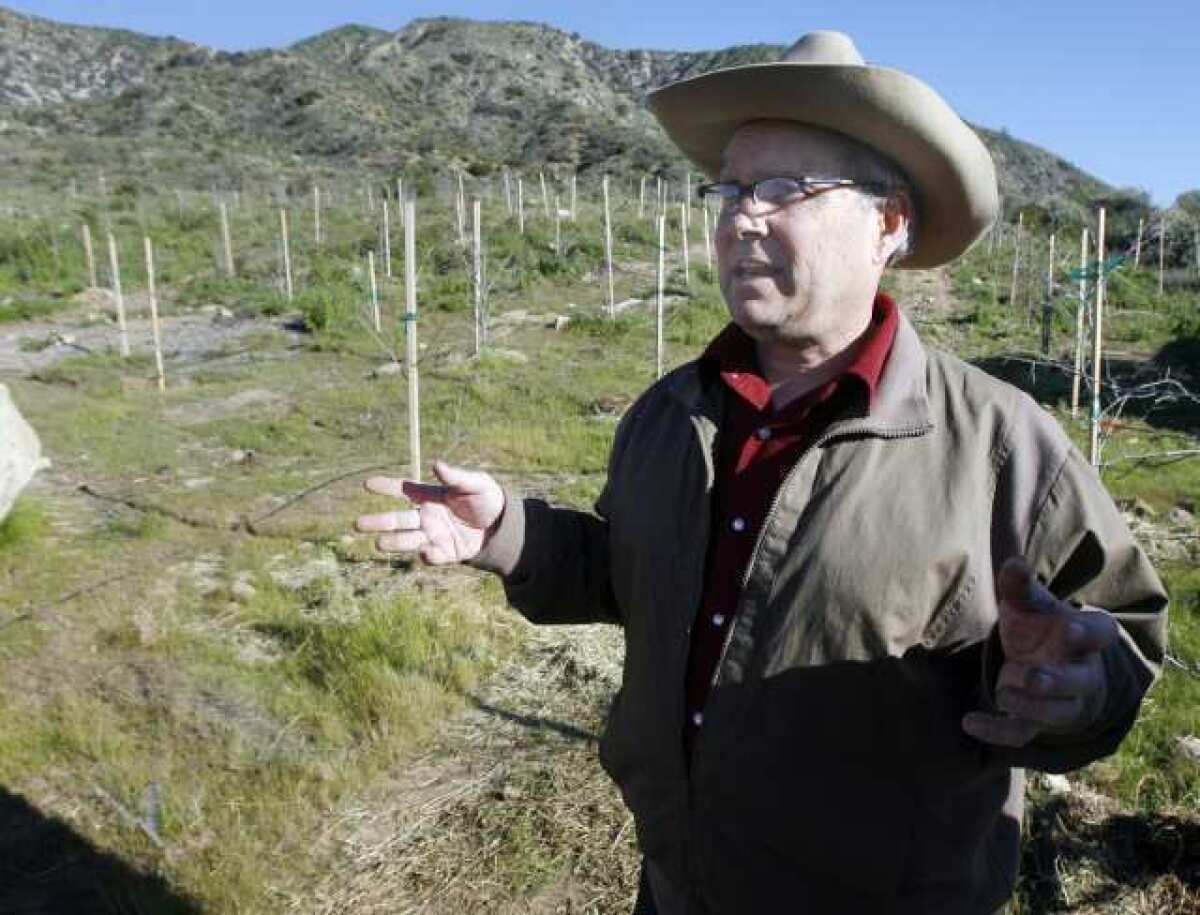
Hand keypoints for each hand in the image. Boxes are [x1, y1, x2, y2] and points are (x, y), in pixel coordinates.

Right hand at [354, 460, 504, 564]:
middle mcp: (427, 517)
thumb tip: (436, 464)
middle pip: (397, 520)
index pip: (404, 490)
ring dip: (393, 542)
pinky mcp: (446, 552)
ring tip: (378, 544)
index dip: (386, 487)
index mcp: (431, 496)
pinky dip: (428, 555)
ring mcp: (434, 536)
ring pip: (407, 540)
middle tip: (358, 524)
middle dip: (378, 522)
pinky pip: (432, 556)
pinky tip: (425, 551)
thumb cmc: (487, 498)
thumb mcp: (475, 483)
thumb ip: (456, 476)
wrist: (503, 525)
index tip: (367, 484)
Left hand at [961, 557, 1118, 747]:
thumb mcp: (1029, 604)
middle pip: (1080, 682)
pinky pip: (1023, 732)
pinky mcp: (1038, 721)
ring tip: (1003, 694)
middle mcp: (1081, 672)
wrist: (1045, 660)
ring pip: (1057, 713)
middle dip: (1057, 682)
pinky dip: (998, 732)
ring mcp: (1062, 700)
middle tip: (1033, 676)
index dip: (1089, 633)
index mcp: (1084, 636)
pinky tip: (969, 722)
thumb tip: (1015, 563)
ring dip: (1031, 707)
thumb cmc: (1040, 626)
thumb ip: (1020, 586)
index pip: (1101, 633)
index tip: (1070, 627)